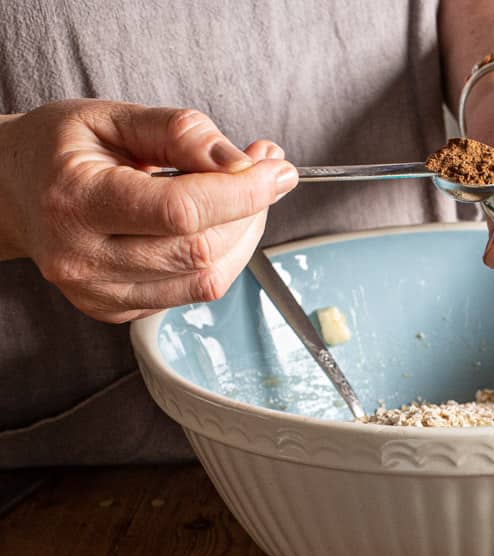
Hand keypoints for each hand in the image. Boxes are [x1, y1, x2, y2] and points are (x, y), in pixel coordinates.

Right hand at [0, 99, 297, 321]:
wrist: (11, 194)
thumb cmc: (60, 151)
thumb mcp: (113, 117)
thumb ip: (181, 133)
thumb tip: (244, 163)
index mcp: (77, 201)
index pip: (182, 211)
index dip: (243, 193)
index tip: (278, 169)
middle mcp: (85, 259)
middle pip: (201, 251)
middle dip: (250, 211)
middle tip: (266, 173)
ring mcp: (100, 295)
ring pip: (206, 280)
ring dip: (243, 237)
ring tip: (244, 196)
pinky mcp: (116, 311)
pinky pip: (192, 292)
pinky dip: (220, 258)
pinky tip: (214, 226)